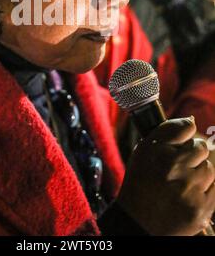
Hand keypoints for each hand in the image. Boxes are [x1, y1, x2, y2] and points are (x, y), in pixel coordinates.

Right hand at [117, 117, 214, 235]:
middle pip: (201, 147)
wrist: (138, 223)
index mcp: (155, 149)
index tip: (183, 141)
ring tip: (182, 184)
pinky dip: (204, 191)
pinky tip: (188, 196)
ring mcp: (188, 188)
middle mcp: (172, 166)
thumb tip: (191, 121)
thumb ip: (167, 132)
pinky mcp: (201, 209)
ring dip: (199, 174)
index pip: (186, 127)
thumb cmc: (141, 183)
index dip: (185, 133)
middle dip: (194, 155)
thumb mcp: (143, 151)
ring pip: (209, 169)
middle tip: (180, 167)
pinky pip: (214, 189)